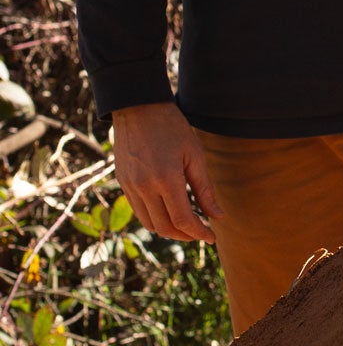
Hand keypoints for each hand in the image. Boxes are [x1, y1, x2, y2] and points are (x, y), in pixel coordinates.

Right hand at [112, 102, 222, 242]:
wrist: (137, 108)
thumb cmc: (172, 128)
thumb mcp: (195, 156)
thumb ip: (205, 189)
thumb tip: (217, 216)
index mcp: (166, 180)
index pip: (182, 220)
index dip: (199, 233)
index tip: (212, 237)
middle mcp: (144, 187)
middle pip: (164, 228)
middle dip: (185, 235)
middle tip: (202, 232)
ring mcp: (129, 186)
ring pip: (149, 223)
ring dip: (169, 230)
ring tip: (187, 224)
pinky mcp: (122, 182)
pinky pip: (139, 211)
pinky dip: (155, 218)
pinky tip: (169, 211)